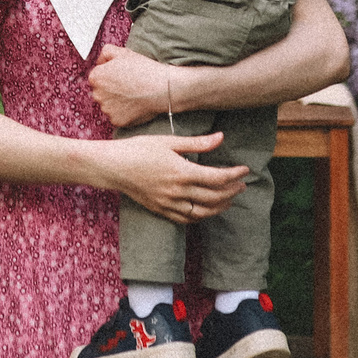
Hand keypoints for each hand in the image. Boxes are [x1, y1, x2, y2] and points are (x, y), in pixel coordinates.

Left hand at [89, 44, 196, 129]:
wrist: (161, 87)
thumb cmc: (142, 69)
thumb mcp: (122, 52)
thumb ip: (105, 53)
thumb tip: (100, 62)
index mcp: (95, 77)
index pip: (97, 77)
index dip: (110, 75)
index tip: (122, 76)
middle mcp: (97, 95)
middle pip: (101, 92)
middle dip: (111, 89)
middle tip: (128, 85)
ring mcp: (107, 109)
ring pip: (109, 105)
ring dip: (116, 101)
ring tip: (132, 94)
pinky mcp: (117, 121)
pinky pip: (117, 116)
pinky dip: (124, 112)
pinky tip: (134, 104)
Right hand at [99, 131, 247, 223]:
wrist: (113, 167)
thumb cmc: (138, 149)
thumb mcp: (168, 141)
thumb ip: (197, 143)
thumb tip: (221, 138)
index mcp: (182, 171)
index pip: (217, 177)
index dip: (234, 175)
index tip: (244, 169)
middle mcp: (178, 191)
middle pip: (214, 196)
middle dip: (232, 191)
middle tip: (242, 184)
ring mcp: (169, 203)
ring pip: (203, 212)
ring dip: (220, 206)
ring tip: (230, 199)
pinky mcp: (161, 210)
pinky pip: (187, 219)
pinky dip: (201, 216)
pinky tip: (208, 209)